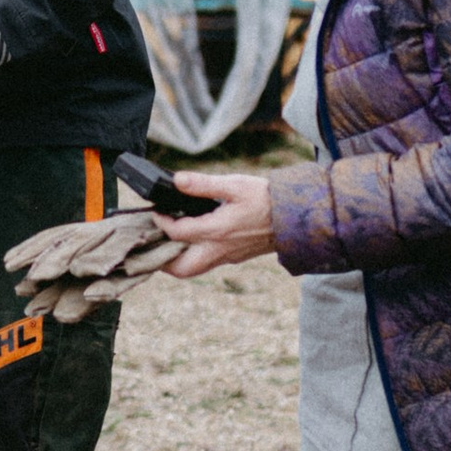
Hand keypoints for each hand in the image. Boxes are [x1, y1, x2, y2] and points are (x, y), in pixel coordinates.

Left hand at [162, 166, 280, 277]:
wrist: (295, 218)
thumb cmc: (266, 199)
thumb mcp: (234, 185)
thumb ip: (203, 184)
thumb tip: (177, 180)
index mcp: (216, 231)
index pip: (177, 232)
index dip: (161, 222)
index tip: (157, 212)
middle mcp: (219, 249)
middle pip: (181, 269)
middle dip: (162, 260)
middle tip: (154, 243)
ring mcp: (228, 257)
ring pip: (194, 270)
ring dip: (177, 262)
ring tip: (169, 243)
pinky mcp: (235, 257)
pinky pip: (208, 264)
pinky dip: (193, 257)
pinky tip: (193, 240)